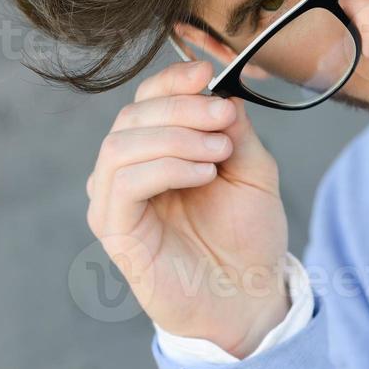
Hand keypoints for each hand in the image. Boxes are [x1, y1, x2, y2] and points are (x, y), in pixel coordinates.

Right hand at [85, 59, 289, 356]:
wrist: (250, 296)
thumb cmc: (247, 234)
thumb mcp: (253, 170)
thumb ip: (233, 131)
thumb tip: (219, 92)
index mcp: (156, 150)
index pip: (146, 99)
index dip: (172, 80)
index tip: (207, 72)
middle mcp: (127, 172)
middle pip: (132, 115)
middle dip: (182, 107)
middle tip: (224, 117)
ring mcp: (115, 202)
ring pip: (120, 145)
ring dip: (175, 136)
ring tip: (218, 151)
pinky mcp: (116, 233)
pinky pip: (124, 184)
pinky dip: (166, 167)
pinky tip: (204, 173)